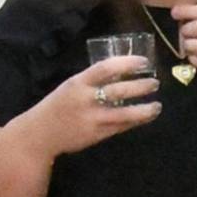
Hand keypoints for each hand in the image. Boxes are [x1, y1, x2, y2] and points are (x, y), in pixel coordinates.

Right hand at [27, 56, 159, 156]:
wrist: (39, 134)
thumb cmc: (58, 105)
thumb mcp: (72, 86)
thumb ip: (94, 80)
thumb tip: (123, 70)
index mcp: (78, 83)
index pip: (106, 68)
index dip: (127, 63)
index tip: (144, 61)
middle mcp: (86, 100)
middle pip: (119, 91)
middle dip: (141, 86)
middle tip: (155, 83)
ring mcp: (93, 119)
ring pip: (125, 114)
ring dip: (145, 109)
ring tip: (157, 105)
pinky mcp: (97, 135)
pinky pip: (122, 126)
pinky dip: (137, 121)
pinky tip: (147, 116)